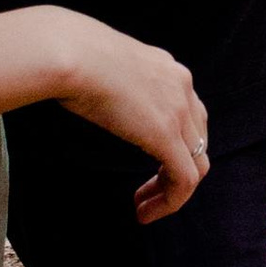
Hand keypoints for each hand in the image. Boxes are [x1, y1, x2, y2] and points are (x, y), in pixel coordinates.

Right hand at [55, 18, 211, 220]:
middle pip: (198, 140)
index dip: (173, 145)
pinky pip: (184, 179)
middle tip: (146, 193)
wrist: (67, 53)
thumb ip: (109, 79)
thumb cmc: (67, 54)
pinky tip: (145, 213)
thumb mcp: (100, 64)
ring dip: (172, 193)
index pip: (187, 113)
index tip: (146, 165)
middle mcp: (181, 85)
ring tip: (145, 210)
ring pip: (197, 165)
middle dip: (176, 171)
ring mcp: (178, 110)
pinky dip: (170, 202)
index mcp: (166, 68)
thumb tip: (89, 90)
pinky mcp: (166, 135)